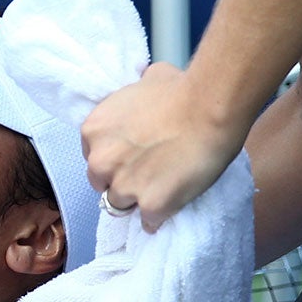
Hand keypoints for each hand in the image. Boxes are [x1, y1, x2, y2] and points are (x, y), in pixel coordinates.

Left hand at [82, 63, 247, 231]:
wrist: (209, 109)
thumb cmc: (181, 89)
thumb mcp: (145, 81)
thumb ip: (134, 91)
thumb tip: (143, 85)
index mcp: (92, 131)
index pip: (93, 156)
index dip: (112, 159)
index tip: (129, 158)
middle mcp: (100, 161)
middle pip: (102, 184)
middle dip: (119, 181)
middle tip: (144, 174)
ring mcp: (124, 186)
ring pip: (121, 205)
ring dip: (136, 200)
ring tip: (159, 191)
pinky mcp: (151, 204)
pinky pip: (149, 221)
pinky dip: (158, 218)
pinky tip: (170, 207)